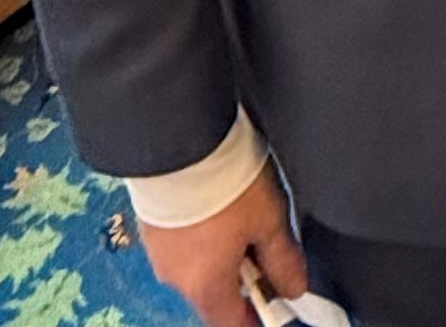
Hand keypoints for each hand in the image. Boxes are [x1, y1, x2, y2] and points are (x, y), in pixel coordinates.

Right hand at [137, 165, 306, 326]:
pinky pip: (182, 241)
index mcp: (206, 286)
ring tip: (242, 211)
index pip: (233, 323)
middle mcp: (177, 277)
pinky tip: (216, 201)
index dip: (258, 315)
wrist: (179, 138)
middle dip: (243, 275)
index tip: (275, 299)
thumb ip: (284, 259)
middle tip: (265, 242)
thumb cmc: (222, 181)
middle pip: (216, 293)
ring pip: (198, 265)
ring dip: (221, 251)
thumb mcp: (268, 219)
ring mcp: (159, 252)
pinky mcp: (151, 225)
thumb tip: (295, 287)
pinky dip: (201, 232)